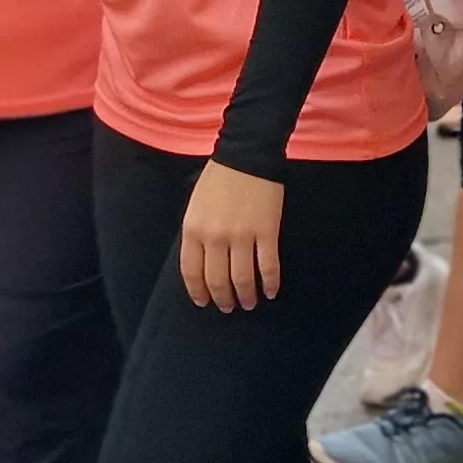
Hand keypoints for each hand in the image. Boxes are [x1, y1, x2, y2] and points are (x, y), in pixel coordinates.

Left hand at [177, 162, 285, 311]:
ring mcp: (241, 236)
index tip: (204, 302)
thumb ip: (197, 234)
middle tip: (228, 307)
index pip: (191, 272)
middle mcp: (214, 237)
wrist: (247, 154)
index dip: (198, 292)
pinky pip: (268, 266)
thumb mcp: (195, 205)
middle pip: (217, 280)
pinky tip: (270, 291)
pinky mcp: (266, 232)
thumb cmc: (218, 178)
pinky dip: (270, 283)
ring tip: (249, 303)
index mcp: (193, 229)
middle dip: (223, 299)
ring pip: (242, 279)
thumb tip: (203, 264)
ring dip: (246, 296)